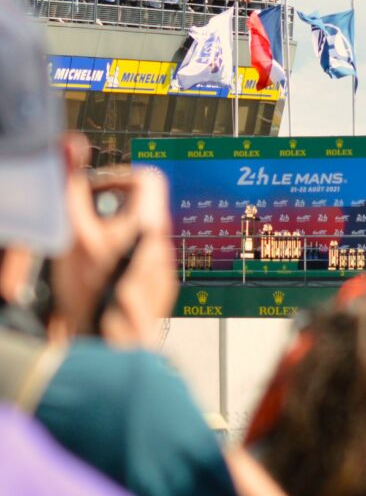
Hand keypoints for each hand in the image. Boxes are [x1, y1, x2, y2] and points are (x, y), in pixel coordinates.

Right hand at [50, 133, 177, 345]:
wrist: (110, 347)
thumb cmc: (94, 296)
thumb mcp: (73, 235)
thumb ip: (73, 189)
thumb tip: (71, 148)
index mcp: (150, 224)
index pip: (148, 177)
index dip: (119, 176)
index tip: (96, 190)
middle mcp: (163, 244)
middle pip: (142, 207)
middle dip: (109, 209)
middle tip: (86, 224)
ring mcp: (163, 268)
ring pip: (140, 236)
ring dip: (113, 236)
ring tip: (88, 253)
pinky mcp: (159, 289)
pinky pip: (141, 262)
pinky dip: (120, 260)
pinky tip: (100, 276)